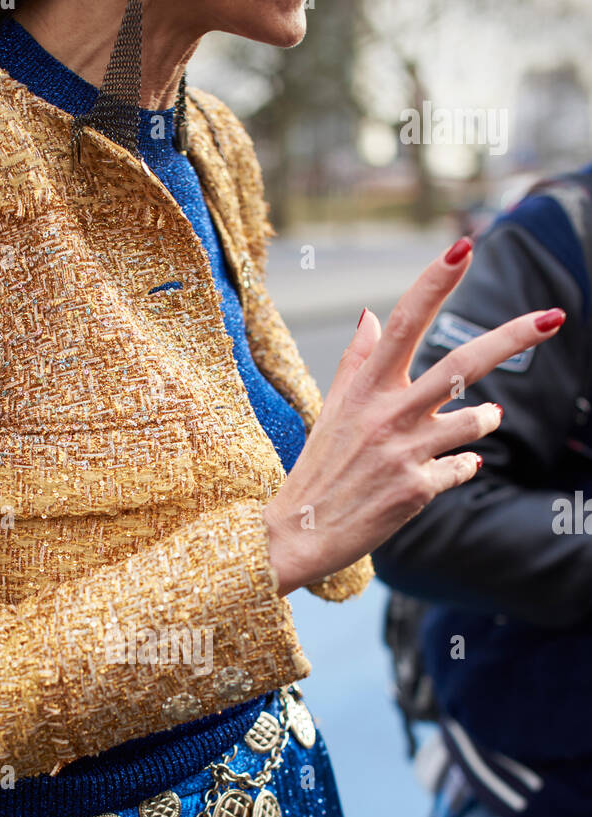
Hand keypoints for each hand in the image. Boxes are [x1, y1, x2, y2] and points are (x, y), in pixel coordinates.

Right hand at [263, 237, 565, 596]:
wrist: (299, 535)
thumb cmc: (318, 469)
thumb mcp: (331, 410)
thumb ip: (356, 362)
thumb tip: (370, 317)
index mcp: (366, 388)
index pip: (405, 321)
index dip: (435, 282)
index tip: (464, 245)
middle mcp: (388, 415)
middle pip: (462, 364)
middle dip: (513, 338)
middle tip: (554, 318)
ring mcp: (405, 453)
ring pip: (475, 421)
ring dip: (485, 417)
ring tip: (484, 417)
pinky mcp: (416, 490)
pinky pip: (462, 467)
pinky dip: (462, 464)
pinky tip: (448, 468)